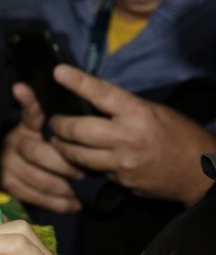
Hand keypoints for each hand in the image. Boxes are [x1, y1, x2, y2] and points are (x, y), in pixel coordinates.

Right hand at [0, 82, 82, 212]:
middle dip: (63, 165)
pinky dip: (55, 203)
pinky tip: (72, 205)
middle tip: (82, 173)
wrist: (8, 167)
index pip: (30, 112)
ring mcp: (6, 165)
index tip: (22, 89)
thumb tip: (23, 87)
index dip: (28, 101)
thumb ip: (41, 112)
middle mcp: (11, 143)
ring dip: (60, 188)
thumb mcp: (43, 127)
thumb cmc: (39, 145)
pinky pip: (32, 197)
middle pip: (38, 154)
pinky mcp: (6, 185)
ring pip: (36, 179)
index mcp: (25, 127)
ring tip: (79, 194)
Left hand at [50, 64, 215, 206]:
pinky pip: (94, 171)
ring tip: (59, 142)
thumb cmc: (177, 135)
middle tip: (54, 122)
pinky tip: (83, 160)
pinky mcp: (120, 181)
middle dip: (60, 126)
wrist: (200, 173)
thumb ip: (123, 108)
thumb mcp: (154, 112)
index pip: (102, 93)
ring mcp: (122, 162)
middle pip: (79, 130)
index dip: (78, 82)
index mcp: (137, 113)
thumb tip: (93, 102)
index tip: (58, 72)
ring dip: (64, 148)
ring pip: (79, 156)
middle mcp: (127, 137)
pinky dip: (85, 164)